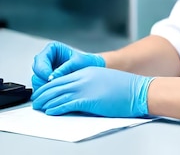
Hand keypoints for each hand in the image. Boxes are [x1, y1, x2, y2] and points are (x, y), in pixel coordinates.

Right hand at [31, 41, 104, 90]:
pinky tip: (57, 91)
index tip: (50, 79)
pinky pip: (41, 87)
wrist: (93, 69)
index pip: (40, 60)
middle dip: (44, 80)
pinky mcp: (47, 80)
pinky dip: (47, 91)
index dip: (44, 71)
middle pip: (37, 71)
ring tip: (58, 88)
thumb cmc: (87, 62)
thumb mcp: (78, 63)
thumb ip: (64, 68)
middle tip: (54, 86)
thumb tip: (51, 77)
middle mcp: (46, 58)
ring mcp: (45, 69)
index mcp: (52, 49)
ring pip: (37, 80)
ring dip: (45, 87)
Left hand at [31, 67, 153, 117]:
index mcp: (88, 71)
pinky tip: (50, 111)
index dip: (50, 86)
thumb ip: (91, 83)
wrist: (139, 91)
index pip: (62, 78)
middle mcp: (84, 78)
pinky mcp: (88, 100)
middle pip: (57, 85)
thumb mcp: (106, 80)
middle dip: (44, 94)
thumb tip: (81, 93)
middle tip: (36, 101)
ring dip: (46, 102)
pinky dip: (56, 108)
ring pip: (58, 94)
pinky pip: (66, 104)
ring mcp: (86, 88)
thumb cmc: (127, 88)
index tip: (44, 92)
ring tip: (39, 107)